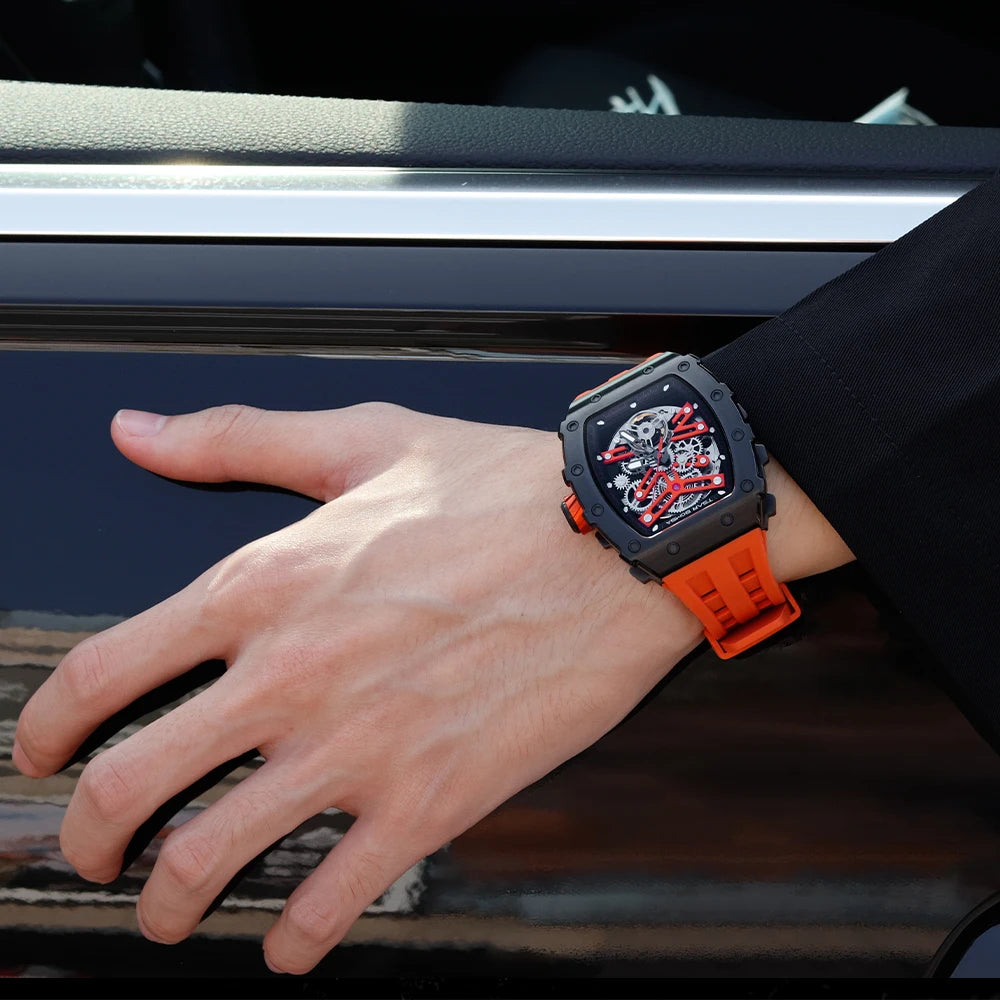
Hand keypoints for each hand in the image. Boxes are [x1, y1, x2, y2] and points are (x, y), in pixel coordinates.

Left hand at [12, 402, 708, 973]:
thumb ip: (235, 438)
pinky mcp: (430, 802)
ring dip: (169, 904)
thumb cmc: (502, 489)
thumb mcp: (364, 439)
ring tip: (173, 908)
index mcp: (265, 583)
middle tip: (93, 851)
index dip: (46, 729)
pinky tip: (291, 933)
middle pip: (128, 788)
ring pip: (208, 863)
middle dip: (86, 839)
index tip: (46, 752)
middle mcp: (293, 674)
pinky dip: (291, 938)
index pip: (99, 673)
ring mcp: (359, 749)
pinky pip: (328, 904)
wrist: (620, 542)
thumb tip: (138, 432)